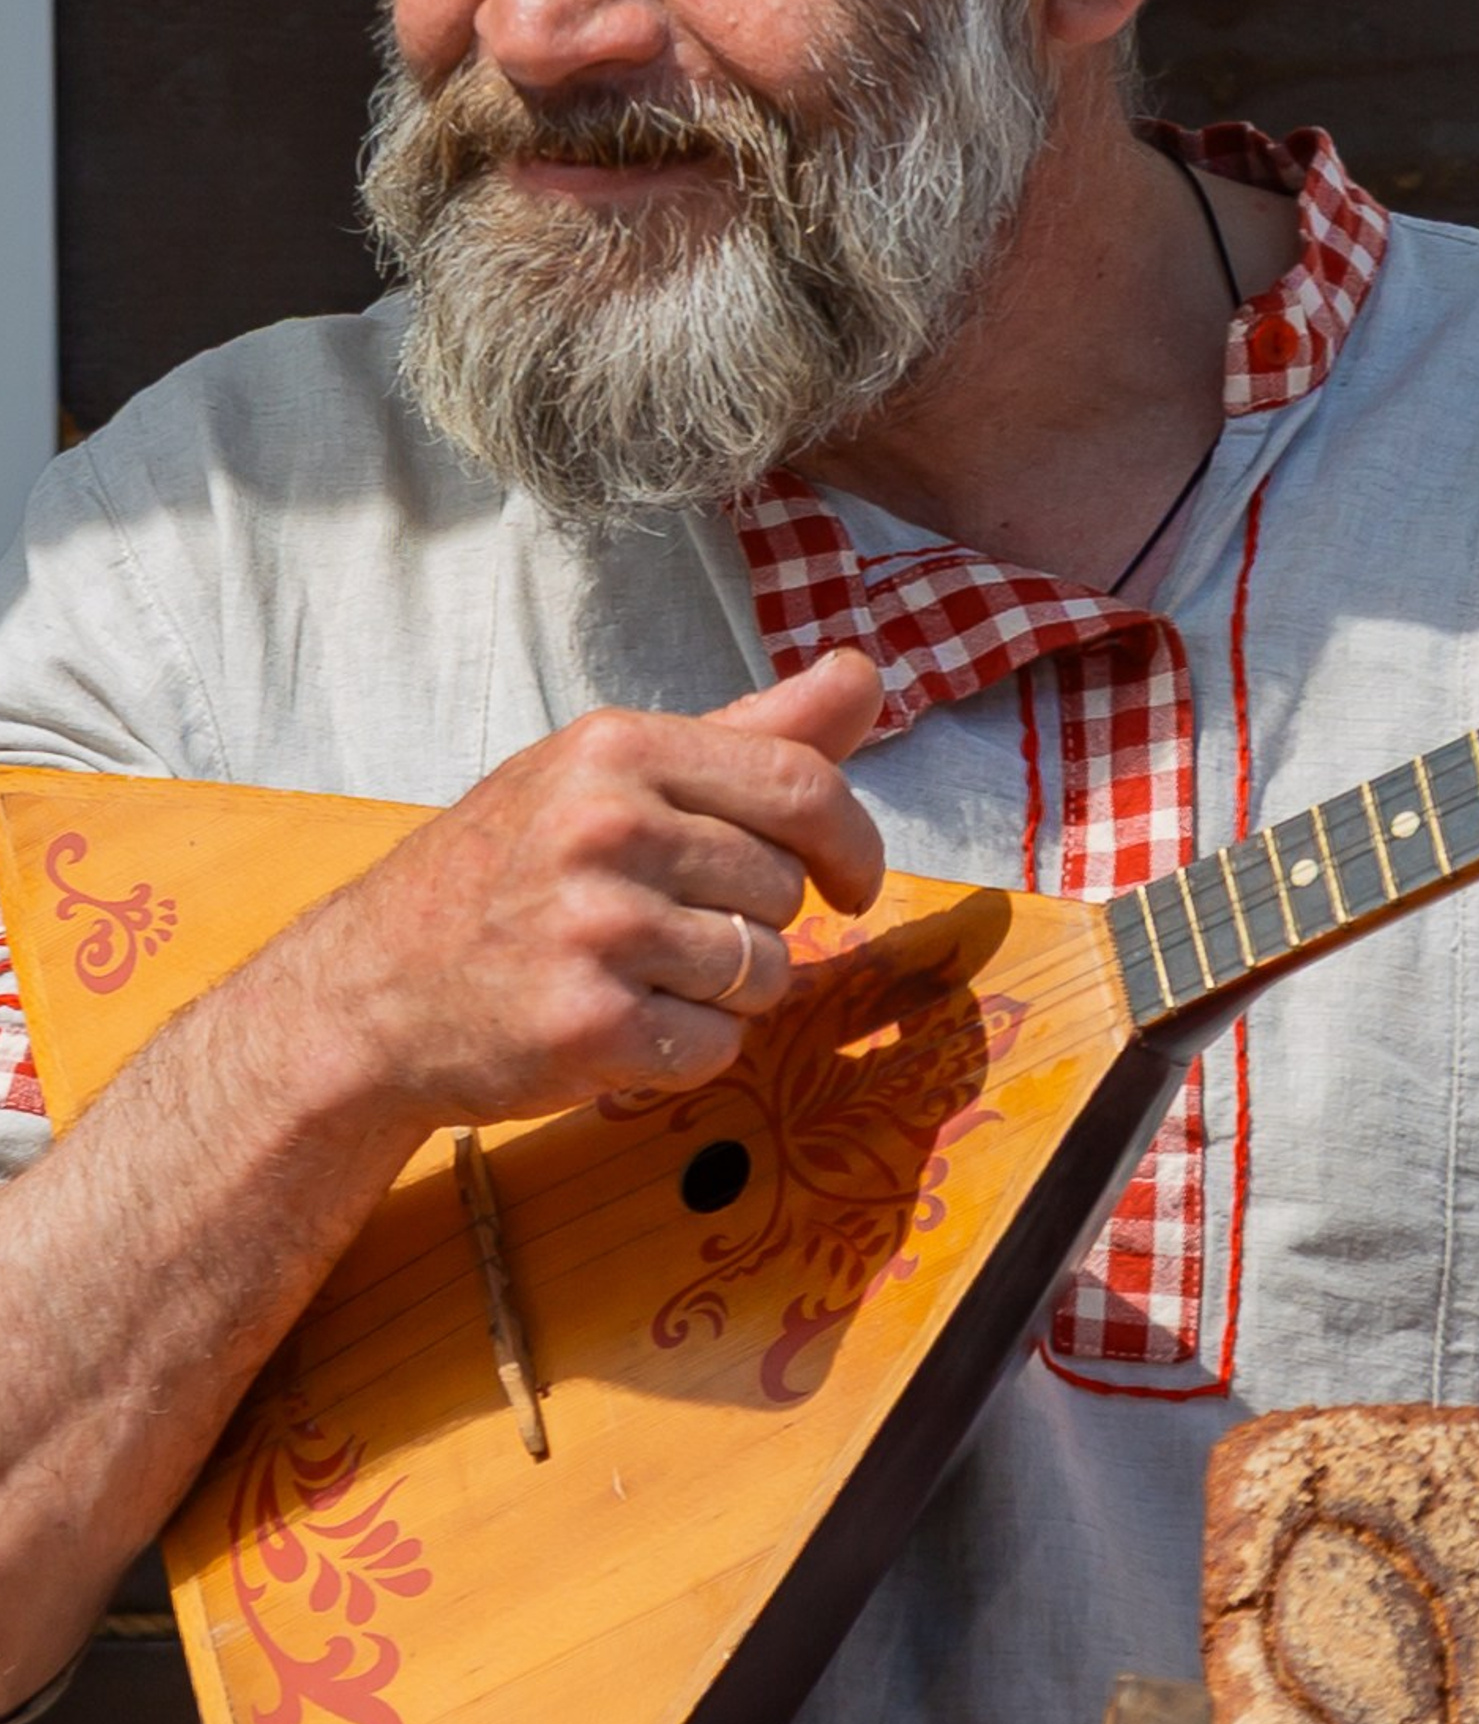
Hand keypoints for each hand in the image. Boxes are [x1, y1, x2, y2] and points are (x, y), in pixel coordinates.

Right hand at [242, 647, 885, 1146]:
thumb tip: (866, 673)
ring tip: (635, 974)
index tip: (851, 884)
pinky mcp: (588, 1025)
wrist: (367, 993)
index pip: (802, 786)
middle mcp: (606, 826)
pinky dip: (684, 1051)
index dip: (853, 843)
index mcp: (617, 748)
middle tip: (666, 928)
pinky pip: (716, 1047)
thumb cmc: (504, 872)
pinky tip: (617, 1026)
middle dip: (755, 923)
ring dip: (724, 992)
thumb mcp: (608, 773)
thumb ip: (752, 731)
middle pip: (784, 889)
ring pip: (761, 972)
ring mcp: (595, 928)